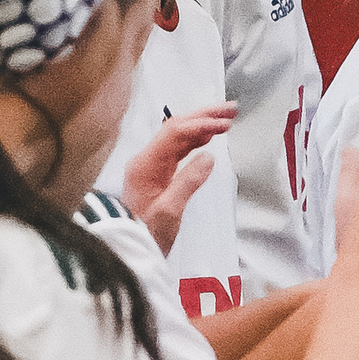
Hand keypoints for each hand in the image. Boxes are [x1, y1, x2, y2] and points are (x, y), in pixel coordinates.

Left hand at [119, 105, 235, 253]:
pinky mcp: (157, 175)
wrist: (127, 250)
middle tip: (230, 109)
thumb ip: (188, 182)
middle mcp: (146, 160)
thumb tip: (208, 158)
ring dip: (201, 125)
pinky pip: (178, 150)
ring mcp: (151, 166)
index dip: (201, 124)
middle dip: (203, 116)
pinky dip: (195, 140)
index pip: (175, 132)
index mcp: (145, 164)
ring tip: (225, 119)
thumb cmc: (145, 235)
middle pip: (176, 128)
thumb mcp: (169, 213)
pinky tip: (208, 137)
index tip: (225, 123)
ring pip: (178, 137)